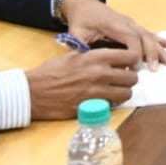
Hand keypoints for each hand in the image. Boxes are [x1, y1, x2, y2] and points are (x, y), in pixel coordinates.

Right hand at [26, 49, 140, 119]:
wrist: (33, 92)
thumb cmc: (50, 72)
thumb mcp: (73, 56)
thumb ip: (93, 57)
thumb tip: (109, 59)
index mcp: (96, 57)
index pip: (130, 56)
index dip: (133, 60)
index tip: (129, 63)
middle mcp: (100, 74)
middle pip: (132, 77)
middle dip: (130, 78)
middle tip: (123, 80)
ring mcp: (96, 92)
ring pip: (126, 94)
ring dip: (124, 93)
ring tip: (116, 91)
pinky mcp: (91, 108)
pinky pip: (111, 106)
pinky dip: (111, 104)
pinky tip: (105, 101)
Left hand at [59, 0, 165, 69]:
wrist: (84, 4)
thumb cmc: (81, 20)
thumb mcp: (76, 32)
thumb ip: (81, 47)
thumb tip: (87, 63)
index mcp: (113, 24)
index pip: (129, 38)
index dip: (134, 53)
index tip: (134, 69)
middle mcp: (126, 23)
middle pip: (144, 37)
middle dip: (151, 53)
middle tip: (155, 69)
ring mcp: (132, 24)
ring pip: (149, 36)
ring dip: (160, 49)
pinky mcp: (134, 26)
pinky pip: (150, 33)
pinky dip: (162, 40)